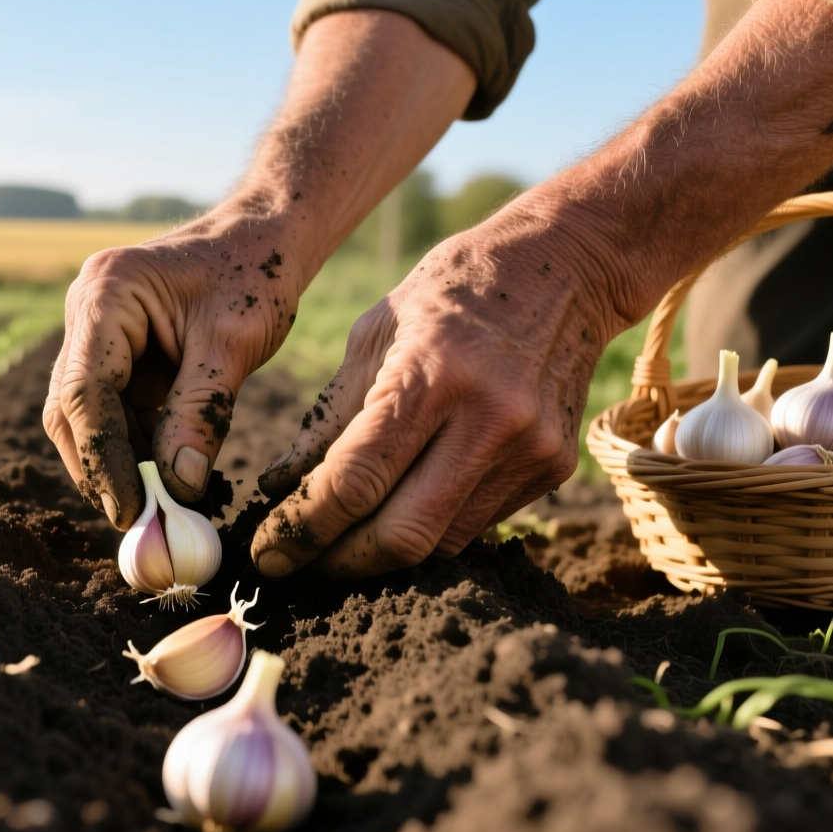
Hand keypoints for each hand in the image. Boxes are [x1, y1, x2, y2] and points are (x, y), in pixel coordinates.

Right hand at [43, 210, 303, 527]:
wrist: (267, 235)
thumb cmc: (256, 271)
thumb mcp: (235, 342)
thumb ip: (202, 411)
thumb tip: (178, 487)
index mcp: (106, 293)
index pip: (84, 391)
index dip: (102, 457)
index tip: (131, 509)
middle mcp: (87, 311)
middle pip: (69, 408)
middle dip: (99, 467)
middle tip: (139, 520)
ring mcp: (96, 333)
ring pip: (85, 416)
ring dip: (116, 463)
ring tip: (156, 509)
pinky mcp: (116, 354)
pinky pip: (113, 411)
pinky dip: (134, 448)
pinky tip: (165, 480)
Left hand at [251, 211, 612, 577]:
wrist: (564, 269)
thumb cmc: (449, 293)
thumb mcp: (372, 335)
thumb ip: (327, 419)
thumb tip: (279, 490)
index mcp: (432, 377)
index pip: (356, 482)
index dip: (303, 529)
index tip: (268, 552)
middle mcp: (489, 421)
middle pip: (402, 536)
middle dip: (339, 561)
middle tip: (297, 562)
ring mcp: (529, 450)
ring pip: (439, 543)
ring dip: (380, 554)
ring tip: (339, 539)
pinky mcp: (553, 469)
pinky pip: (474, 525)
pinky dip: (427, 528)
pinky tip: (399, 508)